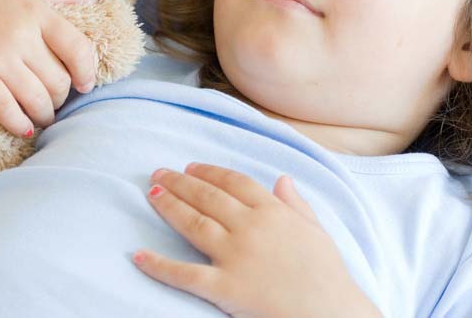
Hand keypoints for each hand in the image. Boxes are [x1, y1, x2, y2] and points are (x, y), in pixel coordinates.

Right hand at [0, 0, 97, 136]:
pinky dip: (20, 124)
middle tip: (55, 103)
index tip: (85, 84)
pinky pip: (7, 110)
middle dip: (62, 99)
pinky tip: (23, 128)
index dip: (87, 72)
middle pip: (60, 81)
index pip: (79, 48)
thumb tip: (94, 1)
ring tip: (41, 118)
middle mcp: (20, 33)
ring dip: (44, 116)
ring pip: (38, 100)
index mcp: (35, 10)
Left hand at [133, 163, 381, 317]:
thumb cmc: (328, 276)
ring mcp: (236, 256)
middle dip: (180, 183)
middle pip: (208, 197)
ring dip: (169, 206)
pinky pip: (185, 275)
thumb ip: (296, 204)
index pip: (234, 182)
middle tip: (158, 174)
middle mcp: (251, 227)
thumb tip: (282, 179)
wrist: (333, 315)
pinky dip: (159, 265)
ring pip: (193, 224)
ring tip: (151, 194)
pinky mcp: (225, 288)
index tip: (190, 168)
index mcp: (273, 212)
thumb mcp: (317, 232)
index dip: (208, 172)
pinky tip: (138, 256)